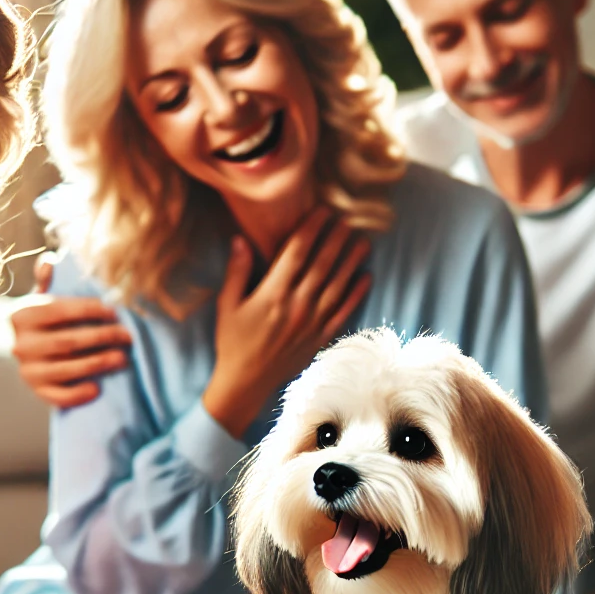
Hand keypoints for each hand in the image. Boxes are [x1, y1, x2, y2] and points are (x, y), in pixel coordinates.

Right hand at [10, 256, 131, 407]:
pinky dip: (78, 394)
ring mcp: (27, 370)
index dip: (92, 310)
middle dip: (102, 338)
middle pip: (67, 341)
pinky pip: (57, 396)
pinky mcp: (36, 390)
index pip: (61, 311)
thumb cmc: (45, 318)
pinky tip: (98, 388)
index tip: (117, 311)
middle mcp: (21, 344)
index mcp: (22, 315)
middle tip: (128, 336)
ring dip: (97, 364)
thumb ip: (48, 280)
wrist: (26, 347)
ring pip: (65, 369)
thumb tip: (49, 262)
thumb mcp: (43, 296)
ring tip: (122, 359)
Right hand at [204, 207, 370, 437]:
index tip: (322, 211)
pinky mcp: (320, 337)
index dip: (311, 229)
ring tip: (363, 243)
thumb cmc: (233, 341)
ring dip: (351, 262)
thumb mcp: (228, 305)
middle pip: (322, 265)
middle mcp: (296, 305)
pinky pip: (343, 312)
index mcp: (272, 294)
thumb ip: (237, 271)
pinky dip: (356, 294)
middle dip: (336, 240)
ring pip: (337, 285)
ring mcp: (312, 322)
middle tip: (348, 220)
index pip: (296, 253)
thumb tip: (240, 239)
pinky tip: (366, 278)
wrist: (246, 382)